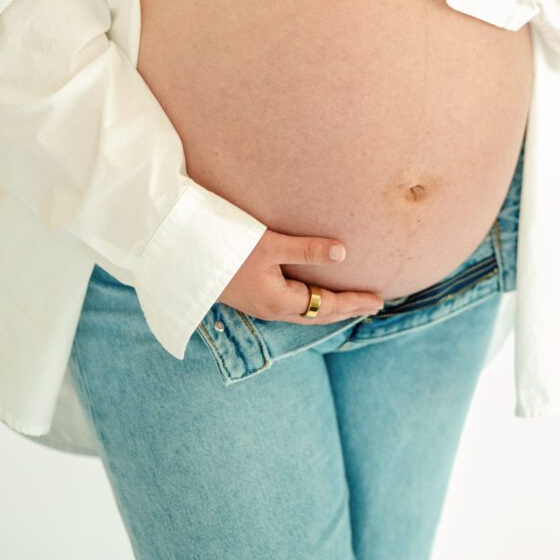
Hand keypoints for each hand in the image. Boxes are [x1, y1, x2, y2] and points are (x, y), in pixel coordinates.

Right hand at [217, 229, 384, 323]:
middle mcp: (270, 309)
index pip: (327, 305)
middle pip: (318, 315)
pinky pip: (290, 306)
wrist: (181, 255)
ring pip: (303, 313)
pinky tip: (310, 295)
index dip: (354, 302)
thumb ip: (306, 249)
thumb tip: (344, 252)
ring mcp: (258, 305)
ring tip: (348, 302)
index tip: (378, 300)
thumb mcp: (268, 244)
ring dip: (328, 308)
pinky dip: (309, 303)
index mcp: (279, 301)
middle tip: (372, 304)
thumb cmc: (224, 246)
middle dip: (346, 309)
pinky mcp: (250, 296)